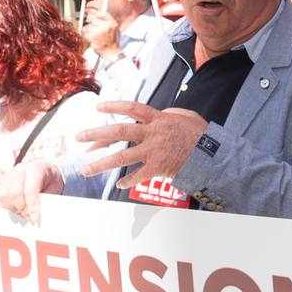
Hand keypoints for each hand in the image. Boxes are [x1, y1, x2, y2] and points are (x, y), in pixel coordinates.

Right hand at [0, 161, 63, 222]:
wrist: (47, 173)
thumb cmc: (51, 181)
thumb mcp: (55, 188)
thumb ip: (47, 199)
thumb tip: (39, 213)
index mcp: (36, 168)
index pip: (30, 189)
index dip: (32, 206)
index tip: (35, 217)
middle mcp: (21, 168)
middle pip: (14, 192)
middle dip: (22, 208)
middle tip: (29, 216)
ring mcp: (9, 174)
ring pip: (3, 194)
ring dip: (13, 207)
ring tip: (23, 211)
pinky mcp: (1, 180)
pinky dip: (4, 204)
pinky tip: (15, 206)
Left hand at [79, 101, 205, 189]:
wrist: (211, 153)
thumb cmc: (200, 134)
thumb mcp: (185, 116)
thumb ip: (168, 113)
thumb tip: (159, 113)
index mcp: (158, 118)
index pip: (132, 108)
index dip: (114, 106)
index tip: (98, 107)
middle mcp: (153, 133)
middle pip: (119, 131)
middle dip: (96, 134)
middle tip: (79, 137)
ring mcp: (154, 151)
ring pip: (122, 157)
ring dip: (102, 164)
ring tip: (86, 169)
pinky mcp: (158, 168)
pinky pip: (138, 176)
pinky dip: (128, 181)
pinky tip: (120, 185)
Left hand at [82, 7, 122, 59]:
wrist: (112, 53)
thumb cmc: (113, 42)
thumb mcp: (115, 29)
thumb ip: (108, 21)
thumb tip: (98, 14)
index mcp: (112, 23)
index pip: (101, 14)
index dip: (93, 12)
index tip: (88, 10)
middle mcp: (106, 26)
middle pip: (92, 20)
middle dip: (90, 24)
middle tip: (92, 29)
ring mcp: (99, 32)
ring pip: (87, 27)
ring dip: (87, 32)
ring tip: (93, 37)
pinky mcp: (93, 38)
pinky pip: (85, 35)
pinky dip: (86, 38)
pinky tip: (92, 41)